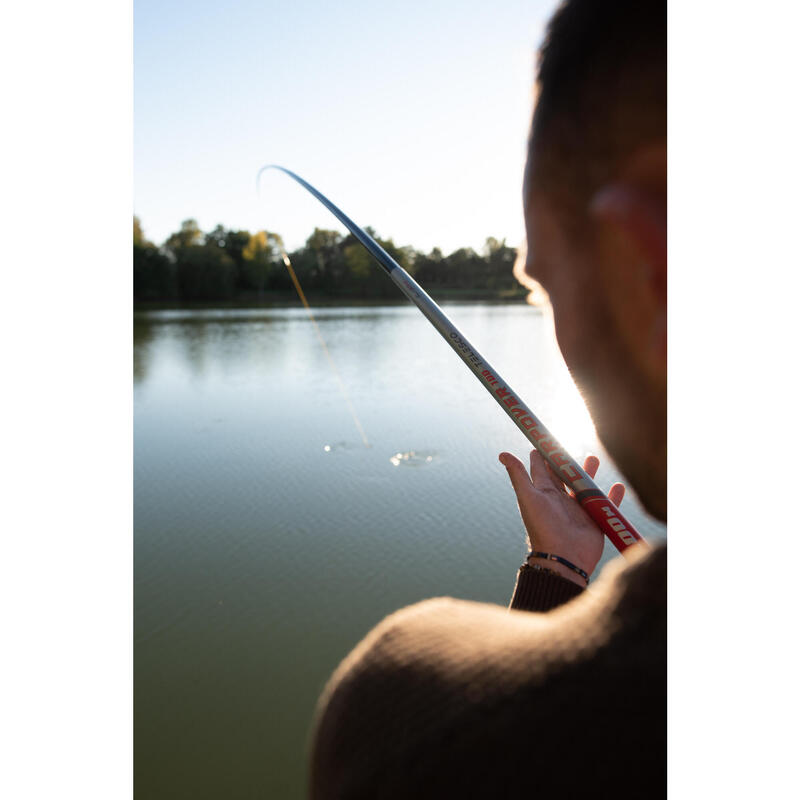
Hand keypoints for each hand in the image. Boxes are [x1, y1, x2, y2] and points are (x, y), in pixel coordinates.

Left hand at [498, 450, 624, 585]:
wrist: (563, 558)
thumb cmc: (543, 526)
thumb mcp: (529, 497)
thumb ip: (519, 476)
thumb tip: (502, 454)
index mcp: (544, 493)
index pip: (542, 468)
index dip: (542, 454)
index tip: (543, 439)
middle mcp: (560, 500)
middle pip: (565, 475)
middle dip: (567, 461)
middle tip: (571, 446)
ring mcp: (578, 509)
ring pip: (585, 486)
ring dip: (589, 473)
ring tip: (593, 458)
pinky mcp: (595, 519)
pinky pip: (606, 504)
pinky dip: (612, 495)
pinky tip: (618, 485)